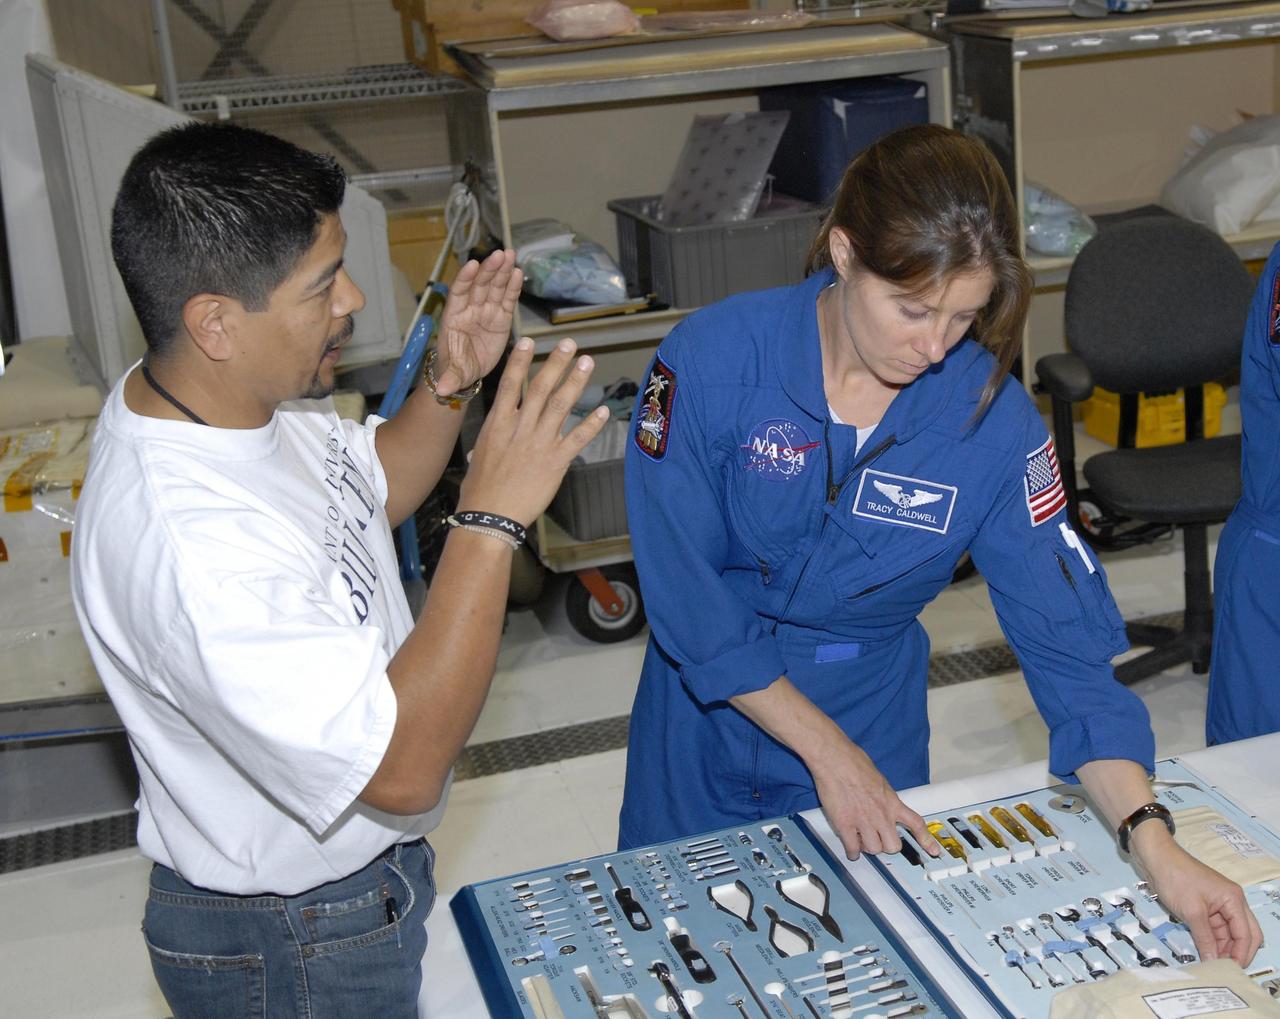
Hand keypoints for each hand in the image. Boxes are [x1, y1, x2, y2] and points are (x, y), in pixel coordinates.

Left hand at [434, 249, 522, 396]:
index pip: (459, 294)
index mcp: (454, 318)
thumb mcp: (453, 375)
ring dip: (502, 271)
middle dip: (489, 270)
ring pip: (494, 288)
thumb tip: (442, 391)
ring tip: (510, 255)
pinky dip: (512, 287)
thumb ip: (450, 379)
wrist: (466, 373)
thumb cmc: (455, 369)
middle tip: (499, 255)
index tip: (473, 265)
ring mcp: (486, 312)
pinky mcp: (500, 318)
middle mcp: (470, 310)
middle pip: (479, 285)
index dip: (465, 279)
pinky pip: (507, 299)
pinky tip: (518, 273)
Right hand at [459, 337, 608, 525]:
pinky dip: (592, 424)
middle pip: (540, 387)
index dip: (520, 361)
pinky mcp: (556, 462)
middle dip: (555, 363)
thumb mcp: (479, 456)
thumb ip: (492, 442)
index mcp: (497, 423)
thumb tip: (487, 443)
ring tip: (587, 362)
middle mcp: (519, 428)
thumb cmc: (479, 490)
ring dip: (575, 382)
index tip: (530, 341)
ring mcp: (539, 443)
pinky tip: (603, 410)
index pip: (510, 384)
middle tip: (569, 343)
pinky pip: (577, 438)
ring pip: (560, 405)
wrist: (488, 516)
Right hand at [811, 738, 939, 860]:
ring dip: (867, 846)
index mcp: (892, 802)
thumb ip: (883, 795)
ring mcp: (864, 822)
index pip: (916, 824)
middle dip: (886, 844)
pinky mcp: (846, 825)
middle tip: (878, 837)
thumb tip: (881, 800)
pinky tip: (851, 849)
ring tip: (861, 838)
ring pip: (874, 849)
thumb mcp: (879, 779)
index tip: (933, 850)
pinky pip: (853, 848)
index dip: (926, 840)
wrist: (836, 760)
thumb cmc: (854, 762)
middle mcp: (881, 815)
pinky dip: (852, 852)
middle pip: (893, 846)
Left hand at [1137, 837, 1262, 965]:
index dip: (1241, 954)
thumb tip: (1213, 962)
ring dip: (1223, 947)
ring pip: (1229, 932)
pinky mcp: (1205, 906)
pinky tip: (1206, 952)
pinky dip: (1212, 940)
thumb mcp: (1191, 912)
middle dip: (1237, 952)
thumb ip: (1205, 938)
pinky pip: (1215, 927)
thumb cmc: (1175, 879)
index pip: (1246, 933)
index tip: (1232, 971)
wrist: (1155, 858)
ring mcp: (1219, 904)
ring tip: (1213, 964)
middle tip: (1225, 969)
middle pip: (1244, 933)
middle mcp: (1232, 902)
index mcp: (1234, 899)